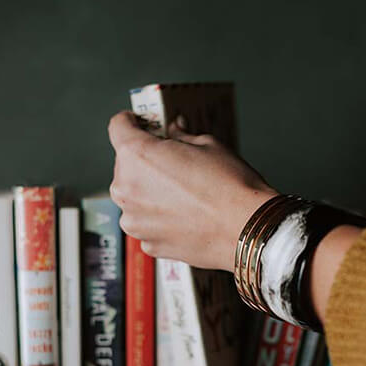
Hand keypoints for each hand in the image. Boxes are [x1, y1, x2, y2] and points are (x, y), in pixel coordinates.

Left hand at [108, 111, 277, 270]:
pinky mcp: (149, 243)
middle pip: (126, 165)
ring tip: (184, 195)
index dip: (130, 121)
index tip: (140, 124)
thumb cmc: (230, 186)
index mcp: (137, 155)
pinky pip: (147, 223)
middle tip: (174, 163)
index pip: (118, 127)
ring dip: (151, 192)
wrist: (247, 229)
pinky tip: (186, 217)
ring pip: (135, 198)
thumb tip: (175, 131)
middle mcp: (127, 189)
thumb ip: (182, 137)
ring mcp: (135, 221)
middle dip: (145, 161)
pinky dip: (160, 218)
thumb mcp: (208, 145)